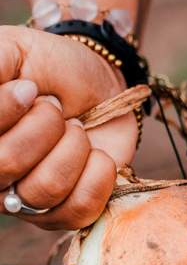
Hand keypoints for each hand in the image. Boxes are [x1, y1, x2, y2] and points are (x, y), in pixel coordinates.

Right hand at [0, 25, 137, 228]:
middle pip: (4, 165)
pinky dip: (97, 176)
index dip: (6, 110)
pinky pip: (78, 211)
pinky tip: (97, 156)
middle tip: (55, 108)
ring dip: (73, 147)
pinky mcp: (67, 213)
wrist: (99, 85)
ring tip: (77, 129)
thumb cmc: (49, 68)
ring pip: (44, 190)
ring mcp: (27, 201)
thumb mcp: (12, 51)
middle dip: (43, 125)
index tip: (29, 87)